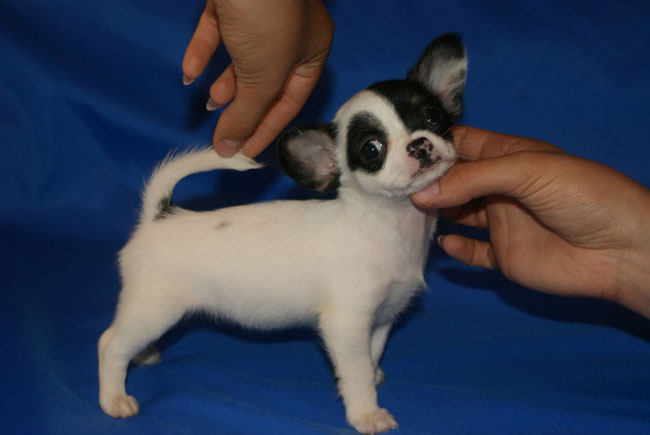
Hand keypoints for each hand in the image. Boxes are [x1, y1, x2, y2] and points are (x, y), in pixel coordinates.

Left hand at [182, 0, 333, 156]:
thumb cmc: (268, 21)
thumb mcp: (263, 78)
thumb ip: (246, 116)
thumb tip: (230, 150)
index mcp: (312, 52)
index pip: (290, 101)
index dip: (265, 130)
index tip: (244, 153)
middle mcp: (290, 34)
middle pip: (265, 83)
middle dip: (241, 109)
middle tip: (222, 135)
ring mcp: (260, 15)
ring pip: (242, 59)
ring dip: (224, 85)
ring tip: (208, 106)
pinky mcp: (231, 0)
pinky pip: (218, 32)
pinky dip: (204, 53)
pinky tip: (190, 73)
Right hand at [412, 126, 649, 317]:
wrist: (623, 250)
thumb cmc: (582, 195)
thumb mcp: (527, 170)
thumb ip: (472, 179)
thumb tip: (421, 194)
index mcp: (507, 156)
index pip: (461, 145)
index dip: (432, 147)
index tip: (398, 154)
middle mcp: (499, 187)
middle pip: (453, 181)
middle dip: (426, 182)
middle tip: (394, 188)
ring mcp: (501, 223)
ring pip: (457, 215)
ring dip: (435, 214)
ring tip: (408, 213)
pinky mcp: (504, 256)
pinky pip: (473, 253)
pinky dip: (456, 249)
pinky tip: (445, 244)